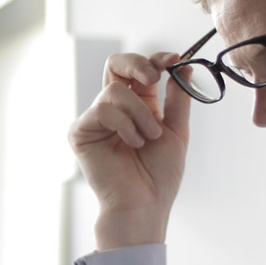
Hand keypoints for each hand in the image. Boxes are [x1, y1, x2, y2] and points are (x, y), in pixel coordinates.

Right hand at [68, 51, 192, 249]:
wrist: (144, 204)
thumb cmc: (159, 175)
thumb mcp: (176, 130)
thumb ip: (178, 97)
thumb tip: (184, 66)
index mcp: (139, 105)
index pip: (141, 69)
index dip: (156, 60)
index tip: (174, 60)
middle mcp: (115, 108)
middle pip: (116, 64)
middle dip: (137, 64)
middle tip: (154, 77)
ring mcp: (96, 119)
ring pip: (115, 90)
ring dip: (140, 113)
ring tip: (148, 138)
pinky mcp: (81, 131)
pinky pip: (102, 110)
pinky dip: (124, 125)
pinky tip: (131, 144)